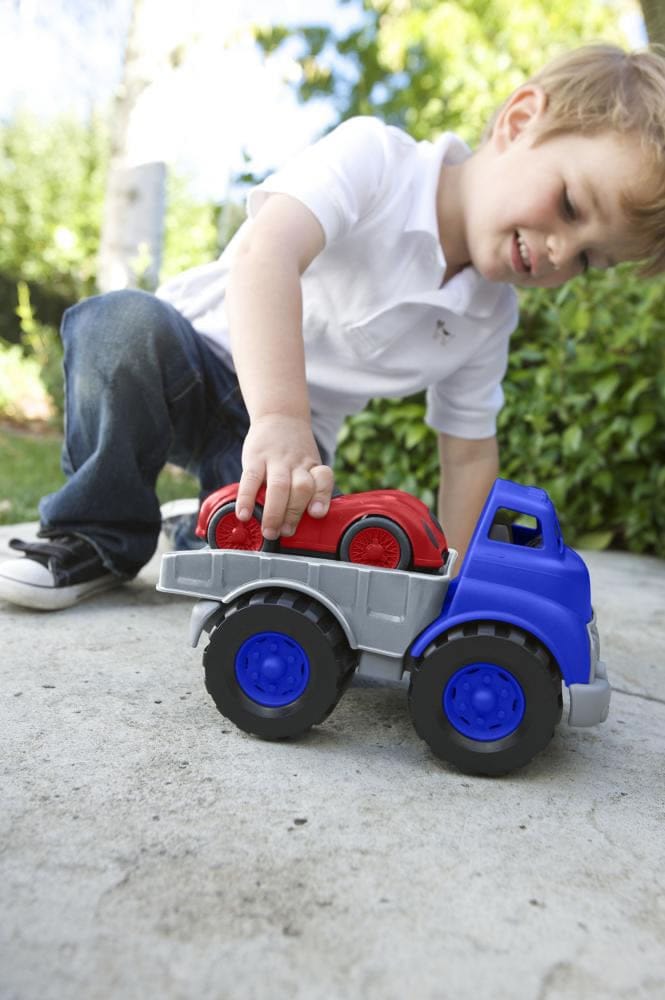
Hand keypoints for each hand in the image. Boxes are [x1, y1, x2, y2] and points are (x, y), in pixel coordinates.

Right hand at [236, 414, 333, 539]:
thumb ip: (308, 489)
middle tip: (286, 532)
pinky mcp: (255, 457)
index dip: (322, 496)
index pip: (323, 479)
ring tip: (269, 531)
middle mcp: (297, 464)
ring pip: (279, 487)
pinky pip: (251, 479)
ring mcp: (276, 460)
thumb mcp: (309, 463)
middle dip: (294, 513)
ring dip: (274, 512)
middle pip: (301, 488)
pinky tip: (244, 514)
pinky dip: (247, 498)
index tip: (317, 513)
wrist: (279, 415)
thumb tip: (302, 522)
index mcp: (313, 467)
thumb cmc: (295, 450)